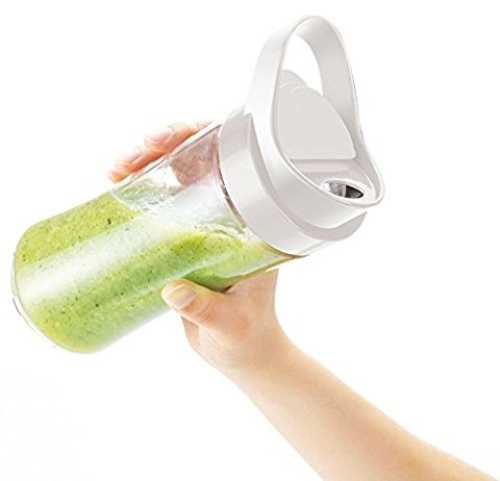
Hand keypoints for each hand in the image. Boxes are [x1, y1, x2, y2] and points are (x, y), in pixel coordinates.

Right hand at [109, 122, 289, 377]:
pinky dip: (141, 197)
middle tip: (133, 157)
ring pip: (178, 184)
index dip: (204, 142)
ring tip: (116, 170)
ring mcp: (207, 231)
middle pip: (200, 166)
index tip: (169, 143)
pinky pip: (163, 212)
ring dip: (147, 168)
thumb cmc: (247, 338)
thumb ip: (204, 309)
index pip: (234, 168)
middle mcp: (231, 222)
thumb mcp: (229, 324)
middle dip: (165, 150)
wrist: (242, 354)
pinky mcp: (187, 247)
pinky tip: (119, 191)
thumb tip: (171, 289)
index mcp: (252, 228)